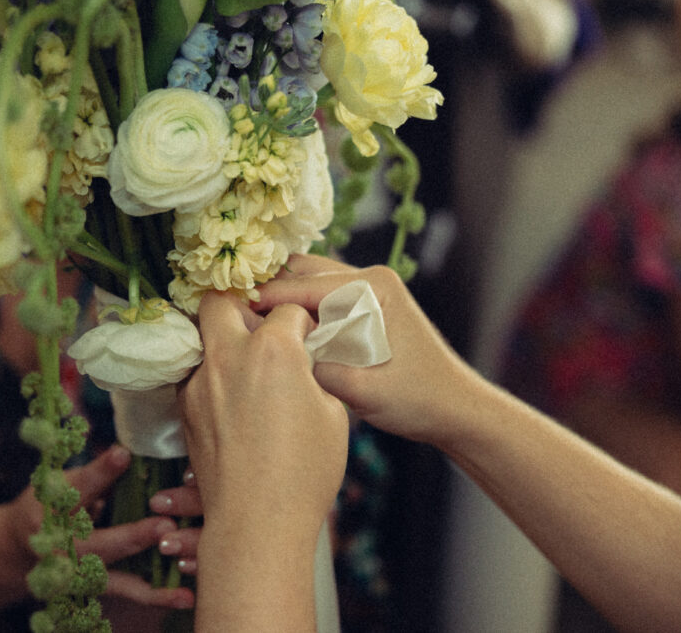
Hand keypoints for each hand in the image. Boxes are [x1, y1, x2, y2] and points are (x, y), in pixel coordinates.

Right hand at [4, 445, 194, 609]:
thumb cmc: (48, 505)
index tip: (123, 453)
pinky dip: (156, 597)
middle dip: (132, 537)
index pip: (76, 489)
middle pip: (98, 544)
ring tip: (181, 578)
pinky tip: (185, 597)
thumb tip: (129, 454)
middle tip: (164, 525)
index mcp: (48, 510)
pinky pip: (128, 594)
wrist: (16, 551)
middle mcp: (59, 549)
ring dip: (152, 582)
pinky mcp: (90, 592)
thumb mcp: (59, 483)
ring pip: (116, 580)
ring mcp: (74, 577)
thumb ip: (93, 476)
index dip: (100, 472)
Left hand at [180, 291, 348, 533]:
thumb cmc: (305, 470)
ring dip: (221, 341)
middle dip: (239, 305)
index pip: (287, 311)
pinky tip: (231, 398)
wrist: (257, 519)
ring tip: (243, 364)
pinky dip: (212, 375)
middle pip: (219, 300)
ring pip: (200, 336)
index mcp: (273, 350)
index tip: (306, 338)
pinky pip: (195, 374)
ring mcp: (200, 380)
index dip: (301, 323)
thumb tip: (303, 363)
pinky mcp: (184, 406)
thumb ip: (314, 374)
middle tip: (258, 326)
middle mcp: (229, 355)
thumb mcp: (333, 414)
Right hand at [254, 254, 483, 446]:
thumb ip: (319, 371)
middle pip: (300, 271)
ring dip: (279, 299)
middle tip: (232, 317)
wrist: (454, 409)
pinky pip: (317, 297)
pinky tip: (273, 333)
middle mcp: (369, 277)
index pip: (304, 285)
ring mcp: (366, 288)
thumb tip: (277, 356)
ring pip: (306, 281)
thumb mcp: (364, 392)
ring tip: (247, 326)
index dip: (264, 300)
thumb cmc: (418, 401)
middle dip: (266, 291)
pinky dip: (294, 310)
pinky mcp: (362, 305)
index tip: (227, 312)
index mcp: (373, 286)